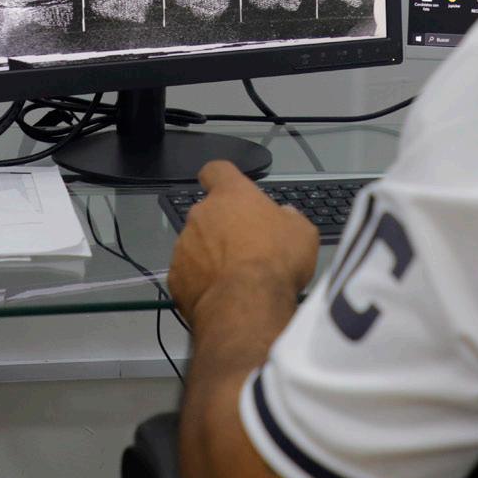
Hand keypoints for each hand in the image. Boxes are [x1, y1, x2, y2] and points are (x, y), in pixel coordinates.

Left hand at [167, 160, 320, 328]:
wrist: (246, 306)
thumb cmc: (277, 261)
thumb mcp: (302, 232)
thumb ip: (288, 217)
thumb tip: (283, 215)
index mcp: (230, 194)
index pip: (216, 170)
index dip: (221, 179)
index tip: (227, 190)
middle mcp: (201, 214)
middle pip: (207, 213)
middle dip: (221, 227)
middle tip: (245, 249)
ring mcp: (183, 245)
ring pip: (196, 244)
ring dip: (209, 255)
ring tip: (233, 279)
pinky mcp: (175, 277)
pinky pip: (188, 274)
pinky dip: (200, 282)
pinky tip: (218, 296)